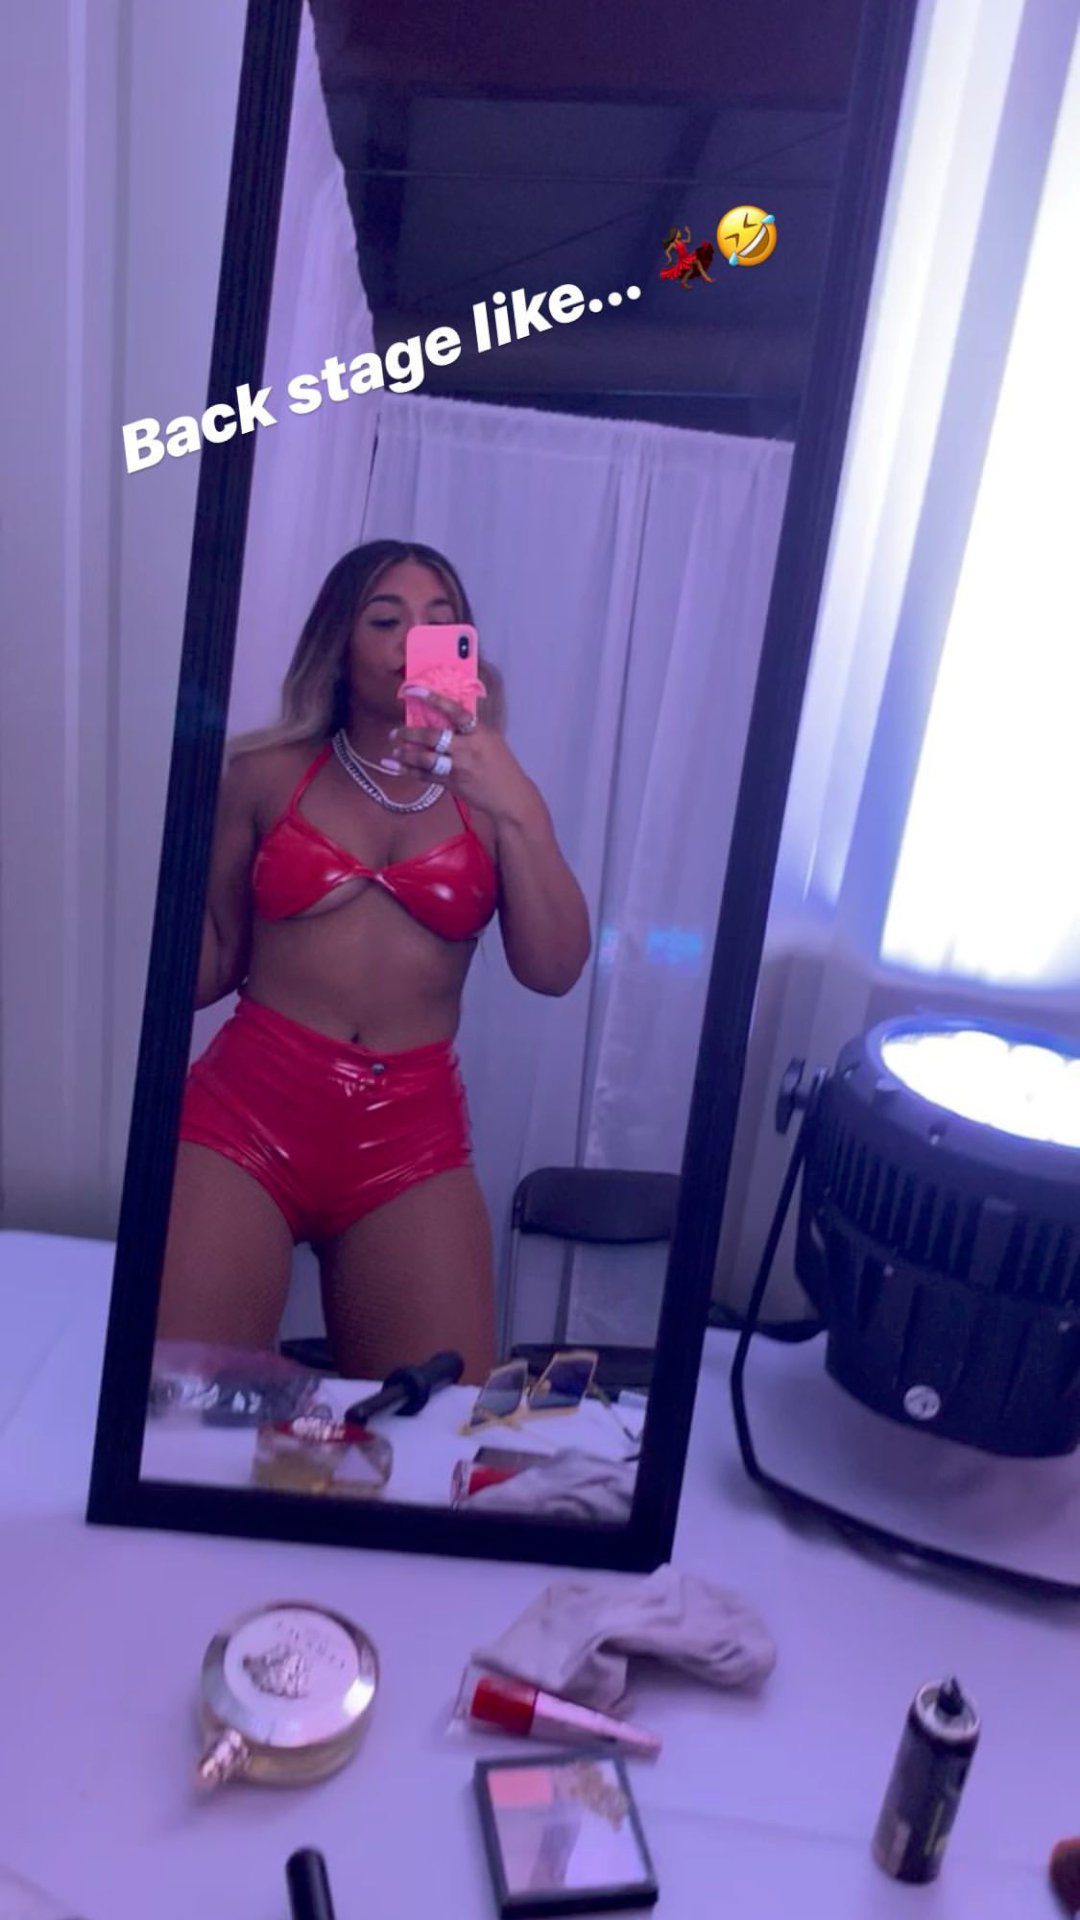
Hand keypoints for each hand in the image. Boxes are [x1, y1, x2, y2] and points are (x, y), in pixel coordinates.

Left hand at [385, 686, 536, 824]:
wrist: (510, 796)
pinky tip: (398, 768)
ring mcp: (459, 768)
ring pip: (425, 759)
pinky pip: (426, 776)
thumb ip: (470, 729)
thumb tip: (445, 715)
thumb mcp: (491, 740)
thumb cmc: (502, 765)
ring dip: (406, 755)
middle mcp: (467, 748)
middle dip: (410, 734)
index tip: (414, 691)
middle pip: (433, 737)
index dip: (433, 699)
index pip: (455, 711)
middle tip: (395, 733)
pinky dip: (410, 772)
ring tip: (395, 752)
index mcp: (478, 733)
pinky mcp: (452, 784)